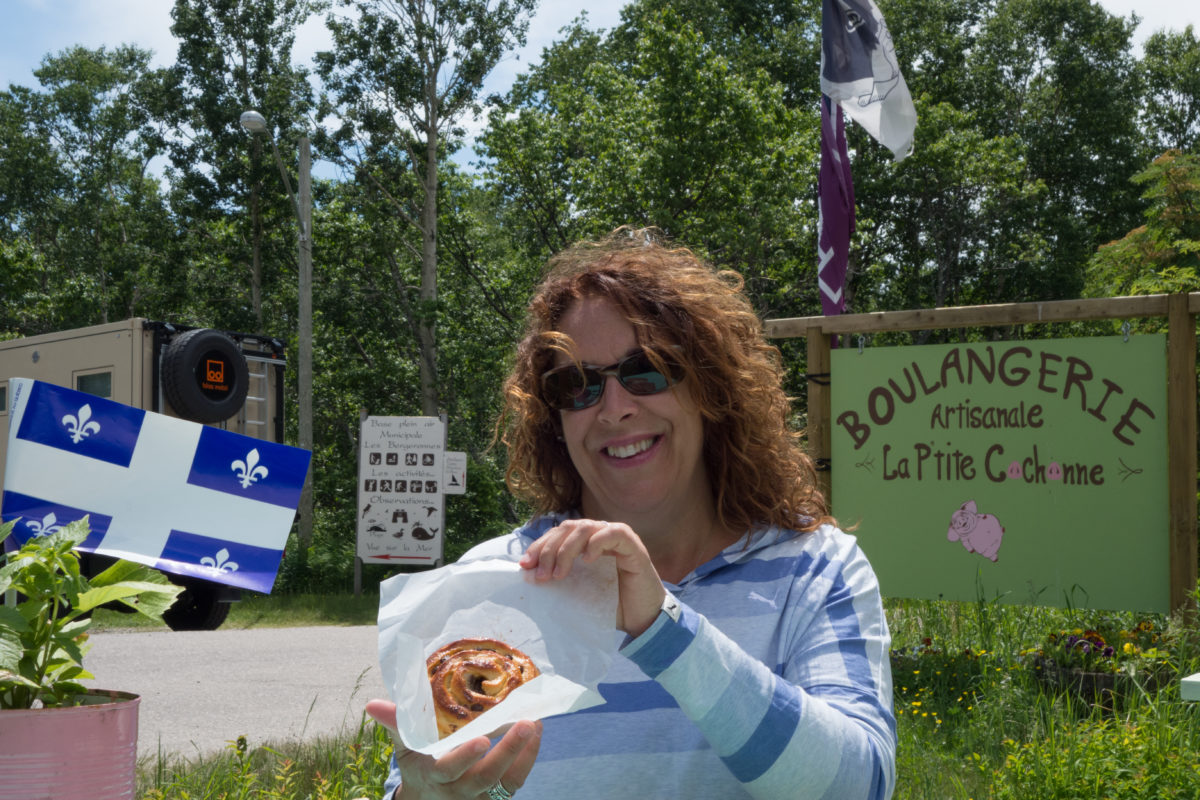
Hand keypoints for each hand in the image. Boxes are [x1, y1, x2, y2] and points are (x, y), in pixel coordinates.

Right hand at [365, 699, 541, 798]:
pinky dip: (528, 758)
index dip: (465, 756)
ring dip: (523, 752)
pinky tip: (536, 734)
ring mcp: (480, 797)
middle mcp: (459, 791)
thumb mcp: (405, 748)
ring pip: (505, 781)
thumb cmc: (419, 766)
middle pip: (485, 777)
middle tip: (525, 724)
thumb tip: (372, 704)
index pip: (449, 769)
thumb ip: (396, 725)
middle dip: (507, 752)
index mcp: (434, 776)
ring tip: (534, 723)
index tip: (481, 738)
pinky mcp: (497, 797)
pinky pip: (516, 782)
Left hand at [519, 518, 665, 637]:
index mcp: (585, 543)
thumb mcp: (577, 592)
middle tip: (541, 575)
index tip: (525, 566)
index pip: (557, 534)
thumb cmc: (611, 607)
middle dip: (549, 549)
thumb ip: (559, 579)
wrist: (641, 620)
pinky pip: (614, 533)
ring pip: (585, 528)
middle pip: (567, 528)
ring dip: (567, 549)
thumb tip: (529, 574)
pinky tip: (588, 561)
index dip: (539, 546)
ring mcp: (617, 538)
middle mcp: (599, 536)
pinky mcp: (633, 546)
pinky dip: (597, 543)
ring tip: (560, 574)